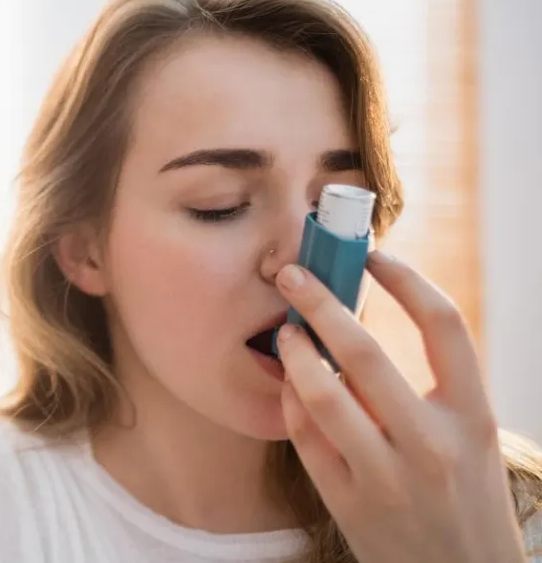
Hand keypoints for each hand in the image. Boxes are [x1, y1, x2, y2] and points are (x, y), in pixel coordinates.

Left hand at [275, 250, 524, 562]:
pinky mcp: (349, 504)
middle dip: (320, 303)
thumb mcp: (469, 442)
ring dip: (295, 353)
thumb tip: (355, 331)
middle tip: (292, 273)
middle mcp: (433, 444)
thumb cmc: (464, 500)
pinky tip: (288, 384)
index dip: (406, 280)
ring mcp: (388, 477)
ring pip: (322, 394)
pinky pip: (306, 437)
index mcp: (473, 417)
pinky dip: (291, 402)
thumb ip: (427, 393)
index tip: (373, 255)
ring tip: (285, 332)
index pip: (443, 326)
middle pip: (364, 351)